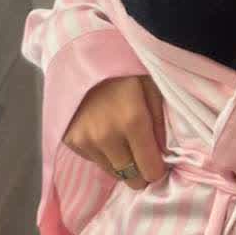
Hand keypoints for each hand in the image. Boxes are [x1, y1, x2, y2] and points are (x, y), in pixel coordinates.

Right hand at [61, 74, 168, 190]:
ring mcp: (85, 140)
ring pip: (112, 172)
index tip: (159, 161)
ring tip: (124, 141)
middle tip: (143, 155)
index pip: (150, 170)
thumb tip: (164, 155)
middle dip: (141, 170)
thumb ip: (161, 123)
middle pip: (131, 178)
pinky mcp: (70, 141)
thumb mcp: (151, 87)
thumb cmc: (123, 69)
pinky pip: (94, 161)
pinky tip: (105, 133)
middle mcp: (107, 136)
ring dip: (122, 163)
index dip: (158, 169)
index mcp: (132, 121)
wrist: (80, 57)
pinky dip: (104, 154)